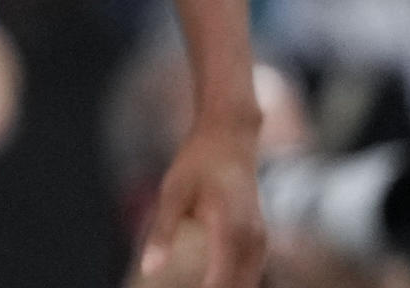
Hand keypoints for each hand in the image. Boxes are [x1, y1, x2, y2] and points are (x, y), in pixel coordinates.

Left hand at [136, 119, 264, 287]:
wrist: (230, 136)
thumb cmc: (197, 162)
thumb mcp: (172, 193)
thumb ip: (163, 234)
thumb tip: (149, 270)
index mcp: (231, 231)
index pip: (221, 284)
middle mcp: (252, 241)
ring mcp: (260, 241)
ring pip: (248, 283)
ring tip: (197, 285)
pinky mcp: (259, 239)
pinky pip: (251, 273)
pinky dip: (234, 283)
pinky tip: (211, 283)